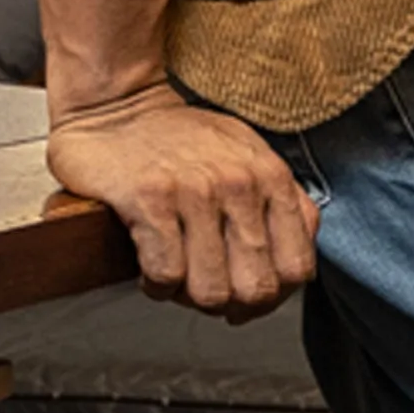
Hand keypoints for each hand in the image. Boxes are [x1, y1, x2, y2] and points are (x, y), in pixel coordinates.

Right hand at [47, 81, 318, 317]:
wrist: (116, 106)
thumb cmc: (179, 140)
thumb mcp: (248, 156)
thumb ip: (280, 203)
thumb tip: (295, 266)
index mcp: (271, 177)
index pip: (297, 267)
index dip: (273, 295)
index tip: (246, 293)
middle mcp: (240, 183)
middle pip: (256, 289)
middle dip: (231, 305)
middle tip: (207, 288)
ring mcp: (196, 191)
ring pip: (212, 292)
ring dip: (188, 296)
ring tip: (176, 275)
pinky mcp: (151, 200)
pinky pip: (167, 275)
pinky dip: (157, 284)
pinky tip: (150, 266)